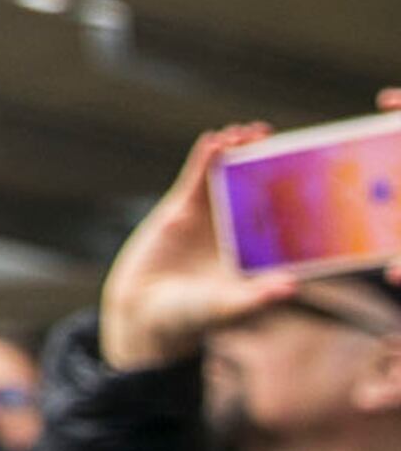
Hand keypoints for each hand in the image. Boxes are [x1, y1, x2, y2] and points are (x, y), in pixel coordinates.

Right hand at [100, 124, 305, 370]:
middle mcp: (237, 232)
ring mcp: (209, 219)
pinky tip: (214, 141)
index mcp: (256, 253)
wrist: (143, 313)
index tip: (308, 171)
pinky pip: (196, 179)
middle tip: (278, 140)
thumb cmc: (191, 318)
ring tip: (249, 132)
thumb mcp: (227, 308)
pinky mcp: (181, 211)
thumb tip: (291, 287)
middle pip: (258, 190)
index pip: (282, 218)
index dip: (295, 195)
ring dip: (237, 154)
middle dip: (267, 164)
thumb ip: (256, 299)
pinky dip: (205, 159)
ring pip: (228, 178)